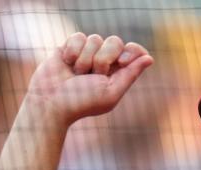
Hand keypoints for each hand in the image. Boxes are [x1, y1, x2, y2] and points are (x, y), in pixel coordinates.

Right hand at [24, 33, 153, 127]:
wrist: (51, 102)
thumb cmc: (82, 102)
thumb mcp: (111, 92)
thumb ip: (131, 75)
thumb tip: (150, 58)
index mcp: (117, 72)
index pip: (133, 50)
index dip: (130, 52)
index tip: (121, 62)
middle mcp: (103, 61)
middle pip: (115, 41)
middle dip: (104, 58)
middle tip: (93, 74)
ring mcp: (86, 53)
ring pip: (95, 38)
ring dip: (85, 58)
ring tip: (76, 74)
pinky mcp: (69, 47)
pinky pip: (78, 36)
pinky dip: (73, 50)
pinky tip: (67, 63)